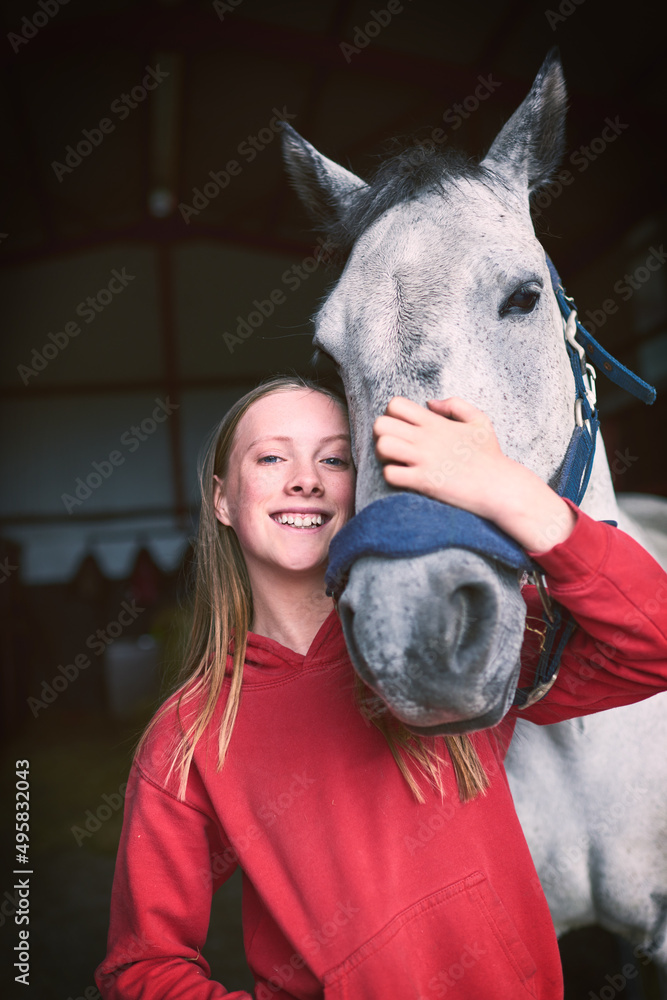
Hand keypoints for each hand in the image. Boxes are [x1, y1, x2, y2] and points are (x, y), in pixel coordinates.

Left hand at [372, 396, 576, 553]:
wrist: (500, 487)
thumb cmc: (490, 456)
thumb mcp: (479, 421)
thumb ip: (455, 405)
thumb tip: (430, 402)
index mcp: (436, 423)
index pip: (395, 404)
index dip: (393, 415)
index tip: (403, 427)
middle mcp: (426, 439)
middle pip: (381, 424)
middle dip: (383, 434)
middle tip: (395, 445)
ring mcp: (424, 460)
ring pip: (382, 447)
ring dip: (383, 455)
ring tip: (396, 461)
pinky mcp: (424, 482)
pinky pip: (390, 474)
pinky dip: (392, 476)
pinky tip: (404, 478)